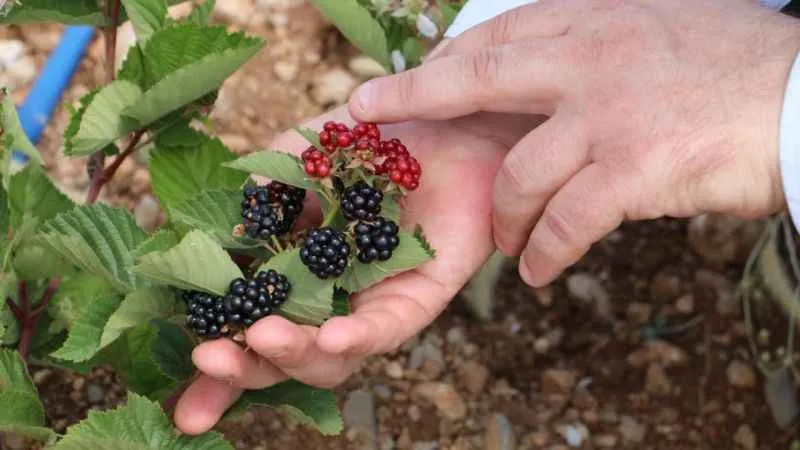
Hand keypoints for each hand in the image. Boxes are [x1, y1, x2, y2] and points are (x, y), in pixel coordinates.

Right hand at [173, 106, 536, 433]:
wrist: (440, 117)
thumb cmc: (370, 142)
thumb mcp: (299, 157)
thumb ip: (262, 191)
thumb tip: (219, 232)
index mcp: (294, 275)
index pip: (249, 331)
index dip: (220, 370)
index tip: (182, 403)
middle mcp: (331, 300)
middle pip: (285, 356)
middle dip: (244, 367)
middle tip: (208, 357)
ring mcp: (373, 304)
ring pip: (333, 356)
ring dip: (295, 352)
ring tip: (265, 335)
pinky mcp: (420, 298)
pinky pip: (390, 328)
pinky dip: (360, 334)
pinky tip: (334, 334)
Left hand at [347, 0, 799, 286]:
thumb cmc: (737, 68)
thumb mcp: (656, 31)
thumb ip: (596, 46)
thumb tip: (552, 70)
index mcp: (592, 23)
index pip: (497, 36)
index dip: (446, 62)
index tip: (412, 80)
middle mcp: (588, 61)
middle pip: (476, 78)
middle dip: (414, 96)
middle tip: (370, 116)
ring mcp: (607, 115)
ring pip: (520, 174)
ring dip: (507, 220)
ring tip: (512, 247)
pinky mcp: (633, 170)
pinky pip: (566, 221)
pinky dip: (547, 253)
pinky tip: (541, 272)